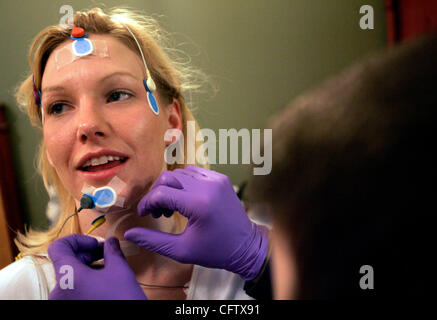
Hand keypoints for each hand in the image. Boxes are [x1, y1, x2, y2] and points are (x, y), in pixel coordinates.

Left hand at [48, 234, 145, 299]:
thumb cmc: (122, 301)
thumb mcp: (120, 270)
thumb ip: (112, 251)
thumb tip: (111, 242)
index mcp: (68, 277)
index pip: (58, 247)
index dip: (77, 240)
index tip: (95, 244)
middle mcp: (59, 292)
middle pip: (65, 261)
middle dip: (87, 254)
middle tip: (106, 253)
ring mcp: (63, 303)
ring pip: (70, 276)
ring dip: (88, 267)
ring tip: (108, 270)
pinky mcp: (70, 307)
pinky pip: (73, 289)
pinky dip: (86, 281)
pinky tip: (104, 284)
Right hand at [124, 165, 268, 280]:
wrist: (246, 246)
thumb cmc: (214, 251)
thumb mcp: (181, 250)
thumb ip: (153, 241)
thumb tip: (129, 234)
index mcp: (198, 204)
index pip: (161, 193)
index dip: (147, 203)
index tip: (144, 214)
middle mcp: (207, 186)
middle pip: (168, 178)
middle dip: (157, 194)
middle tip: (158, 213)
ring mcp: (216, 179)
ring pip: (180, 172)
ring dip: (170, 187)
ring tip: (172, 208)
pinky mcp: (221, 178)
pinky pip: (194, 172)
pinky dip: (184, 183)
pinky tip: (185, 199)